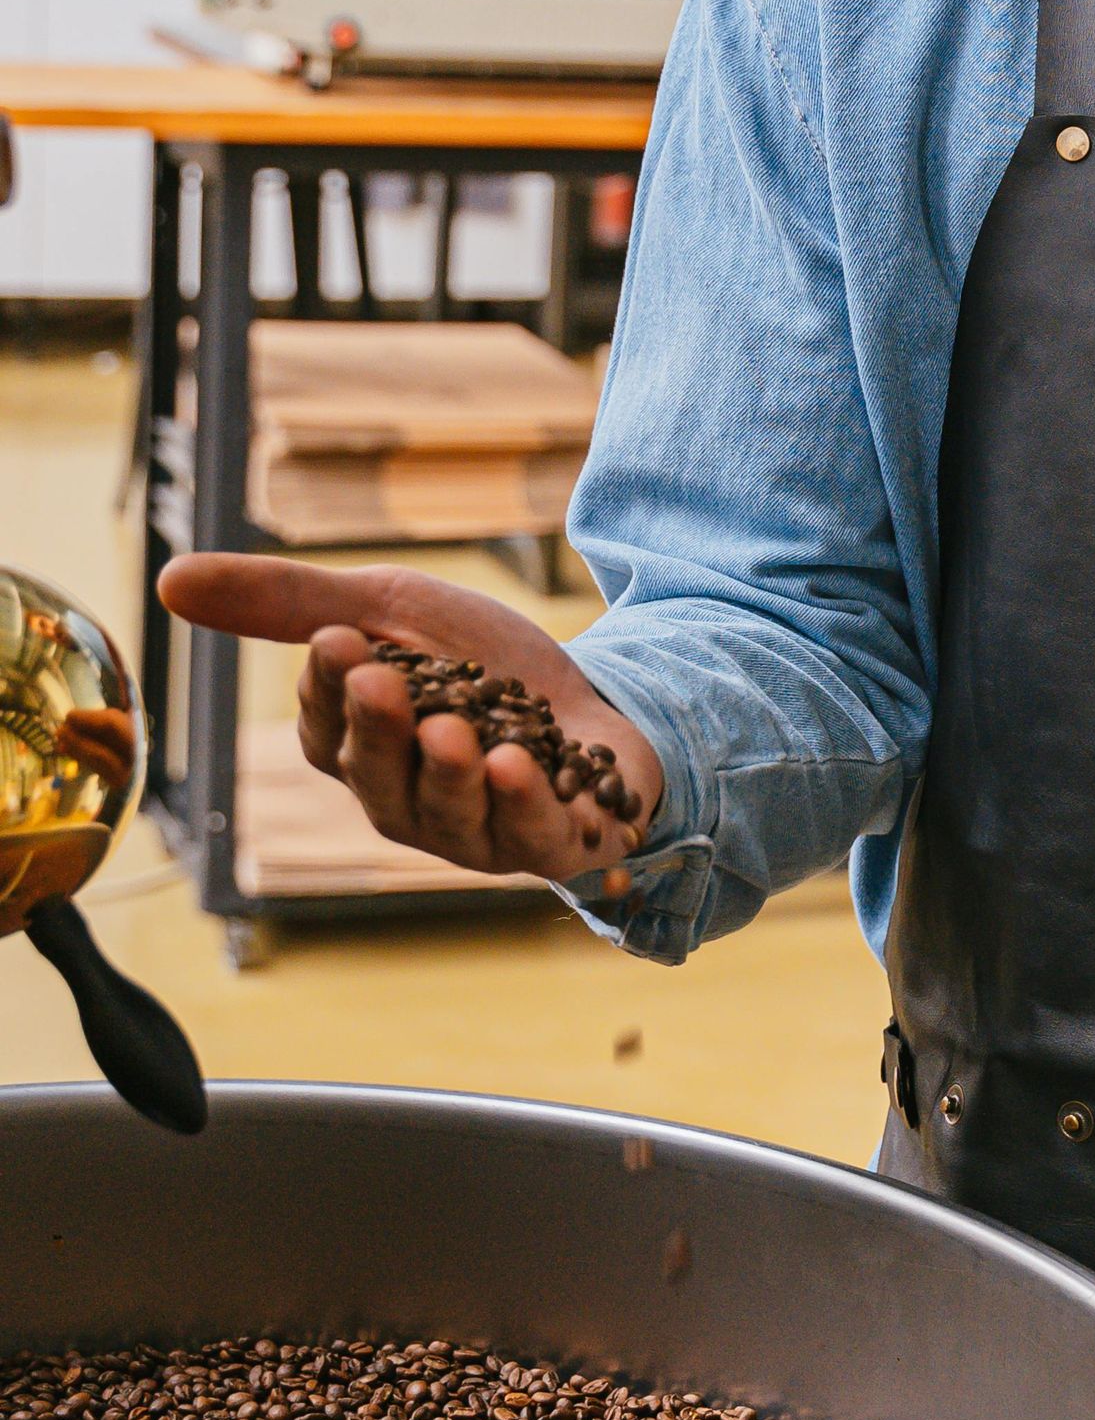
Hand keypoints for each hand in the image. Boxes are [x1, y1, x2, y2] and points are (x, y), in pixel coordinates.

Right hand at [157, 556, 662, 881]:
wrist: (603, 693)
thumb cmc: (483, 661)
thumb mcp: (392, 608)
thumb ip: (289, 600)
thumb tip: (167, 579)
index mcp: (362, 754)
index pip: (325, 733)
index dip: (328, 691)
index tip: (336, 636)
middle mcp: (410, 803)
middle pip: (379, 778)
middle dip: (378, 729)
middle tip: (379, 676)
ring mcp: (479, 832)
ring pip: (448, 813)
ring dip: (445, 769)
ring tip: (449, 727)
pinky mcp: (554, 840)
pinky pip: (529, 836)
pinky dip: (519, 803)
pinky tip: (515, 765)